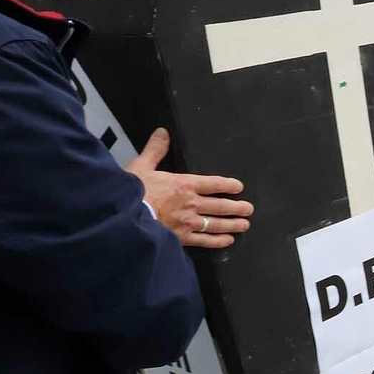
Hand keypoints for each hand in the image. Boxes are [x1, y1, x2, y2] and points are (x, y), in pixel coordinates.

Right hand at [126, 128, 252, 249]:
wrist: (124, 218)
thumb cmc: (132, 192)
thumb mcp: (142, 166)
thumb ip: (155, 150)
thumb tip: (163, 132)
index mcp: (184, 184)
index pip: (213, 183)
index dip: (228, 185)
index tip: (239, 187)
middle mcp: (191, 203)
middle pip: (220, 206)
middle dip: (236, 207)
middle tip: (249, 209)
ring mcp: (188, 222)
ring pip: (216, 223)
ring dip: (232, 224)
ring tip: (244, 225)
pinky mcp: (182, 238)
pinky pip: (204, 240)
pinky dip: (217, 241)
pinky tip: (227, 241)